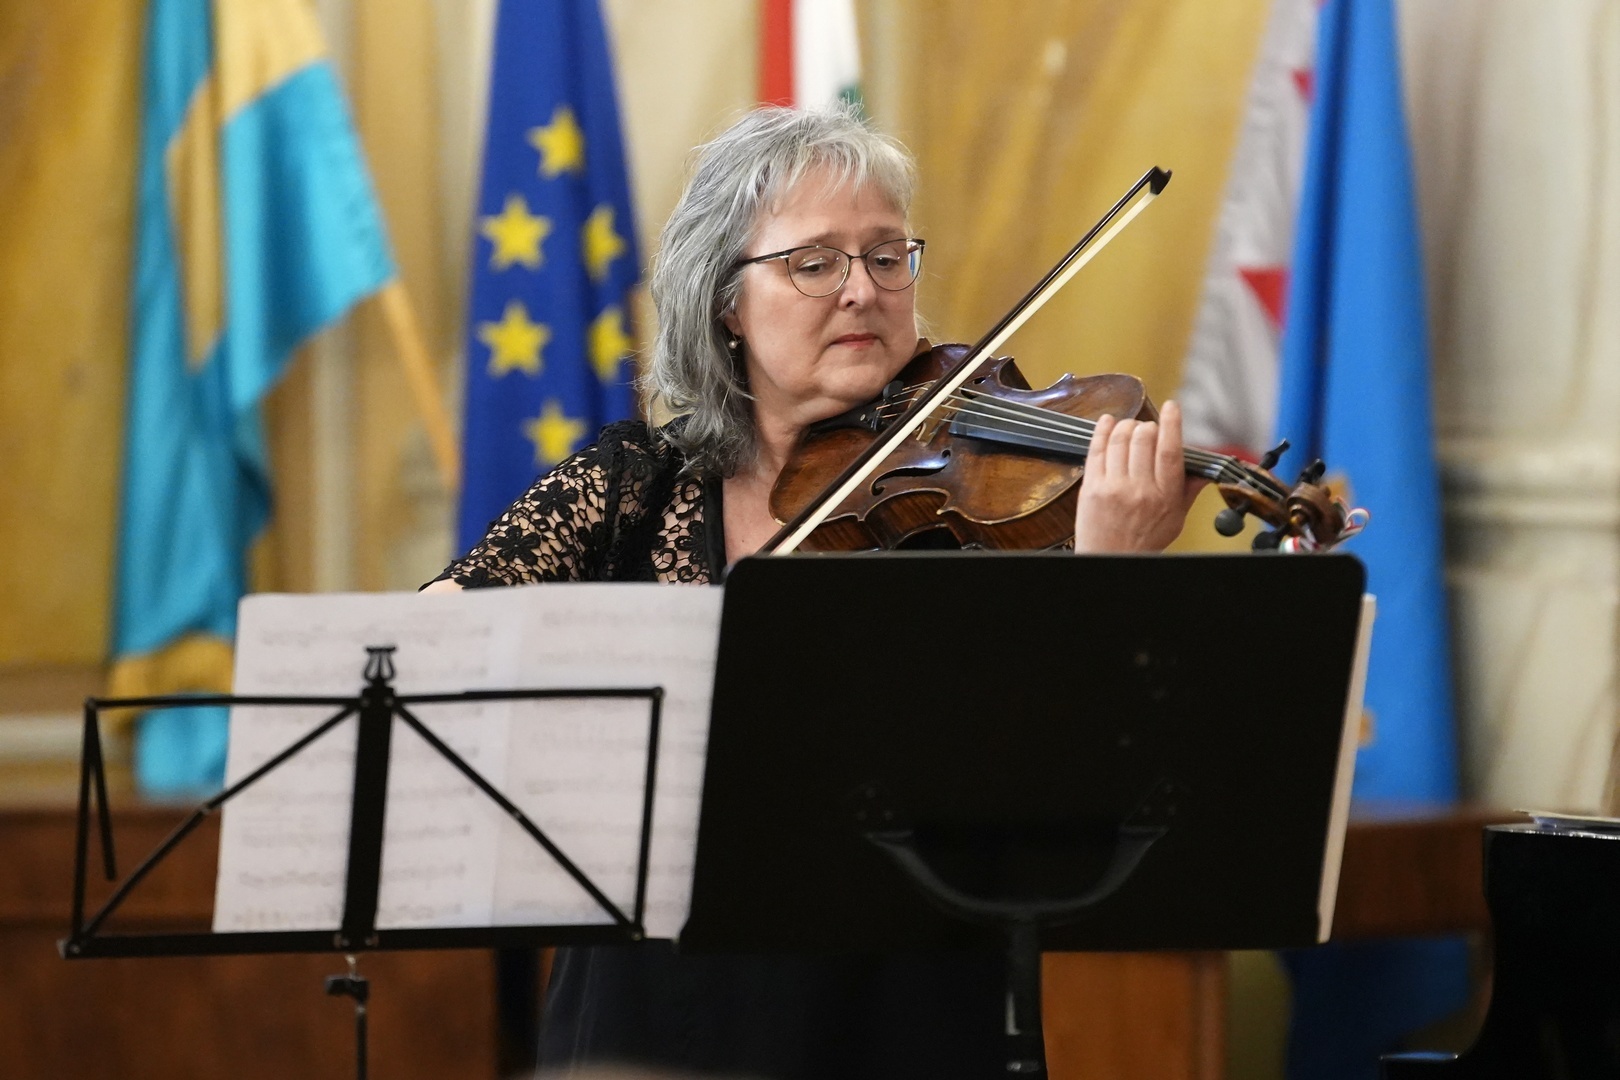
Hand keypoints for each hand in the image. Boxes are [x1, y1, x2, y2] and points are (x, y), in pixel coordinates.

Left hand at [1073, 400, 1206, 552]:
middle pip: (1145, 439)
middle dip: (1147, 426)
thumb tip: (1205, 469)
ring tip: (1130, 427)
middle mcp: (1140, 490)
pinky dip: (1102, 430)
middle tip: (1148, 429)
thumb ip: (1189, 491)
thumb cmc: (1143, 541)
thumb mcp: (1175, 520)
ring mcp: (1113, 487)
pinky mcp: (1092, 487)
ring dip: (1126, 426)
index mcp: (1165, 496)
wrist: (1110, 560)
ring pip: (1120, 440)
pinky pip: (1096, 450)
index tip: (1172, 407)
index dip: (1172, 423)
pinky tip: (1107, 422)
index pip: (1171, 450)